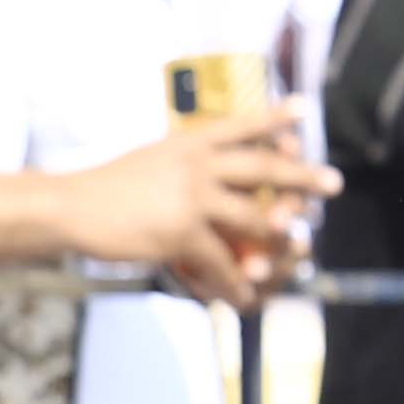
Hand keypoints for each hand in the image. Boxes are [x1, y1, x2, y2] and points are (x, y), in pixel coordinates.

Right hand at [64, 110, 333, 311]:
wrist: (68, 207)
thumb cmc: (106, 188)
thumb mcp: (152, 160)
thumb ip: (187, 166)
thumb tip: (220, 177)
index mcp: (188, 142)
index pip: (239, 124)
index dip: (274, 116)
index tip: (304, 108)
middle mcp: (195, 164)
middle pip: (263, 166)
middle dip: (303, 175)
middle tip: (335, 183)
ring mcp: (191, 197)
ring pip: (253, 219)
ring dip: (278, 239)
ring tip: (299, 249)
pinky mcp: (181, 232)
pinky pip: (222, 261)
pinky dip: (235, 281)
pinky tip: (245, 295)